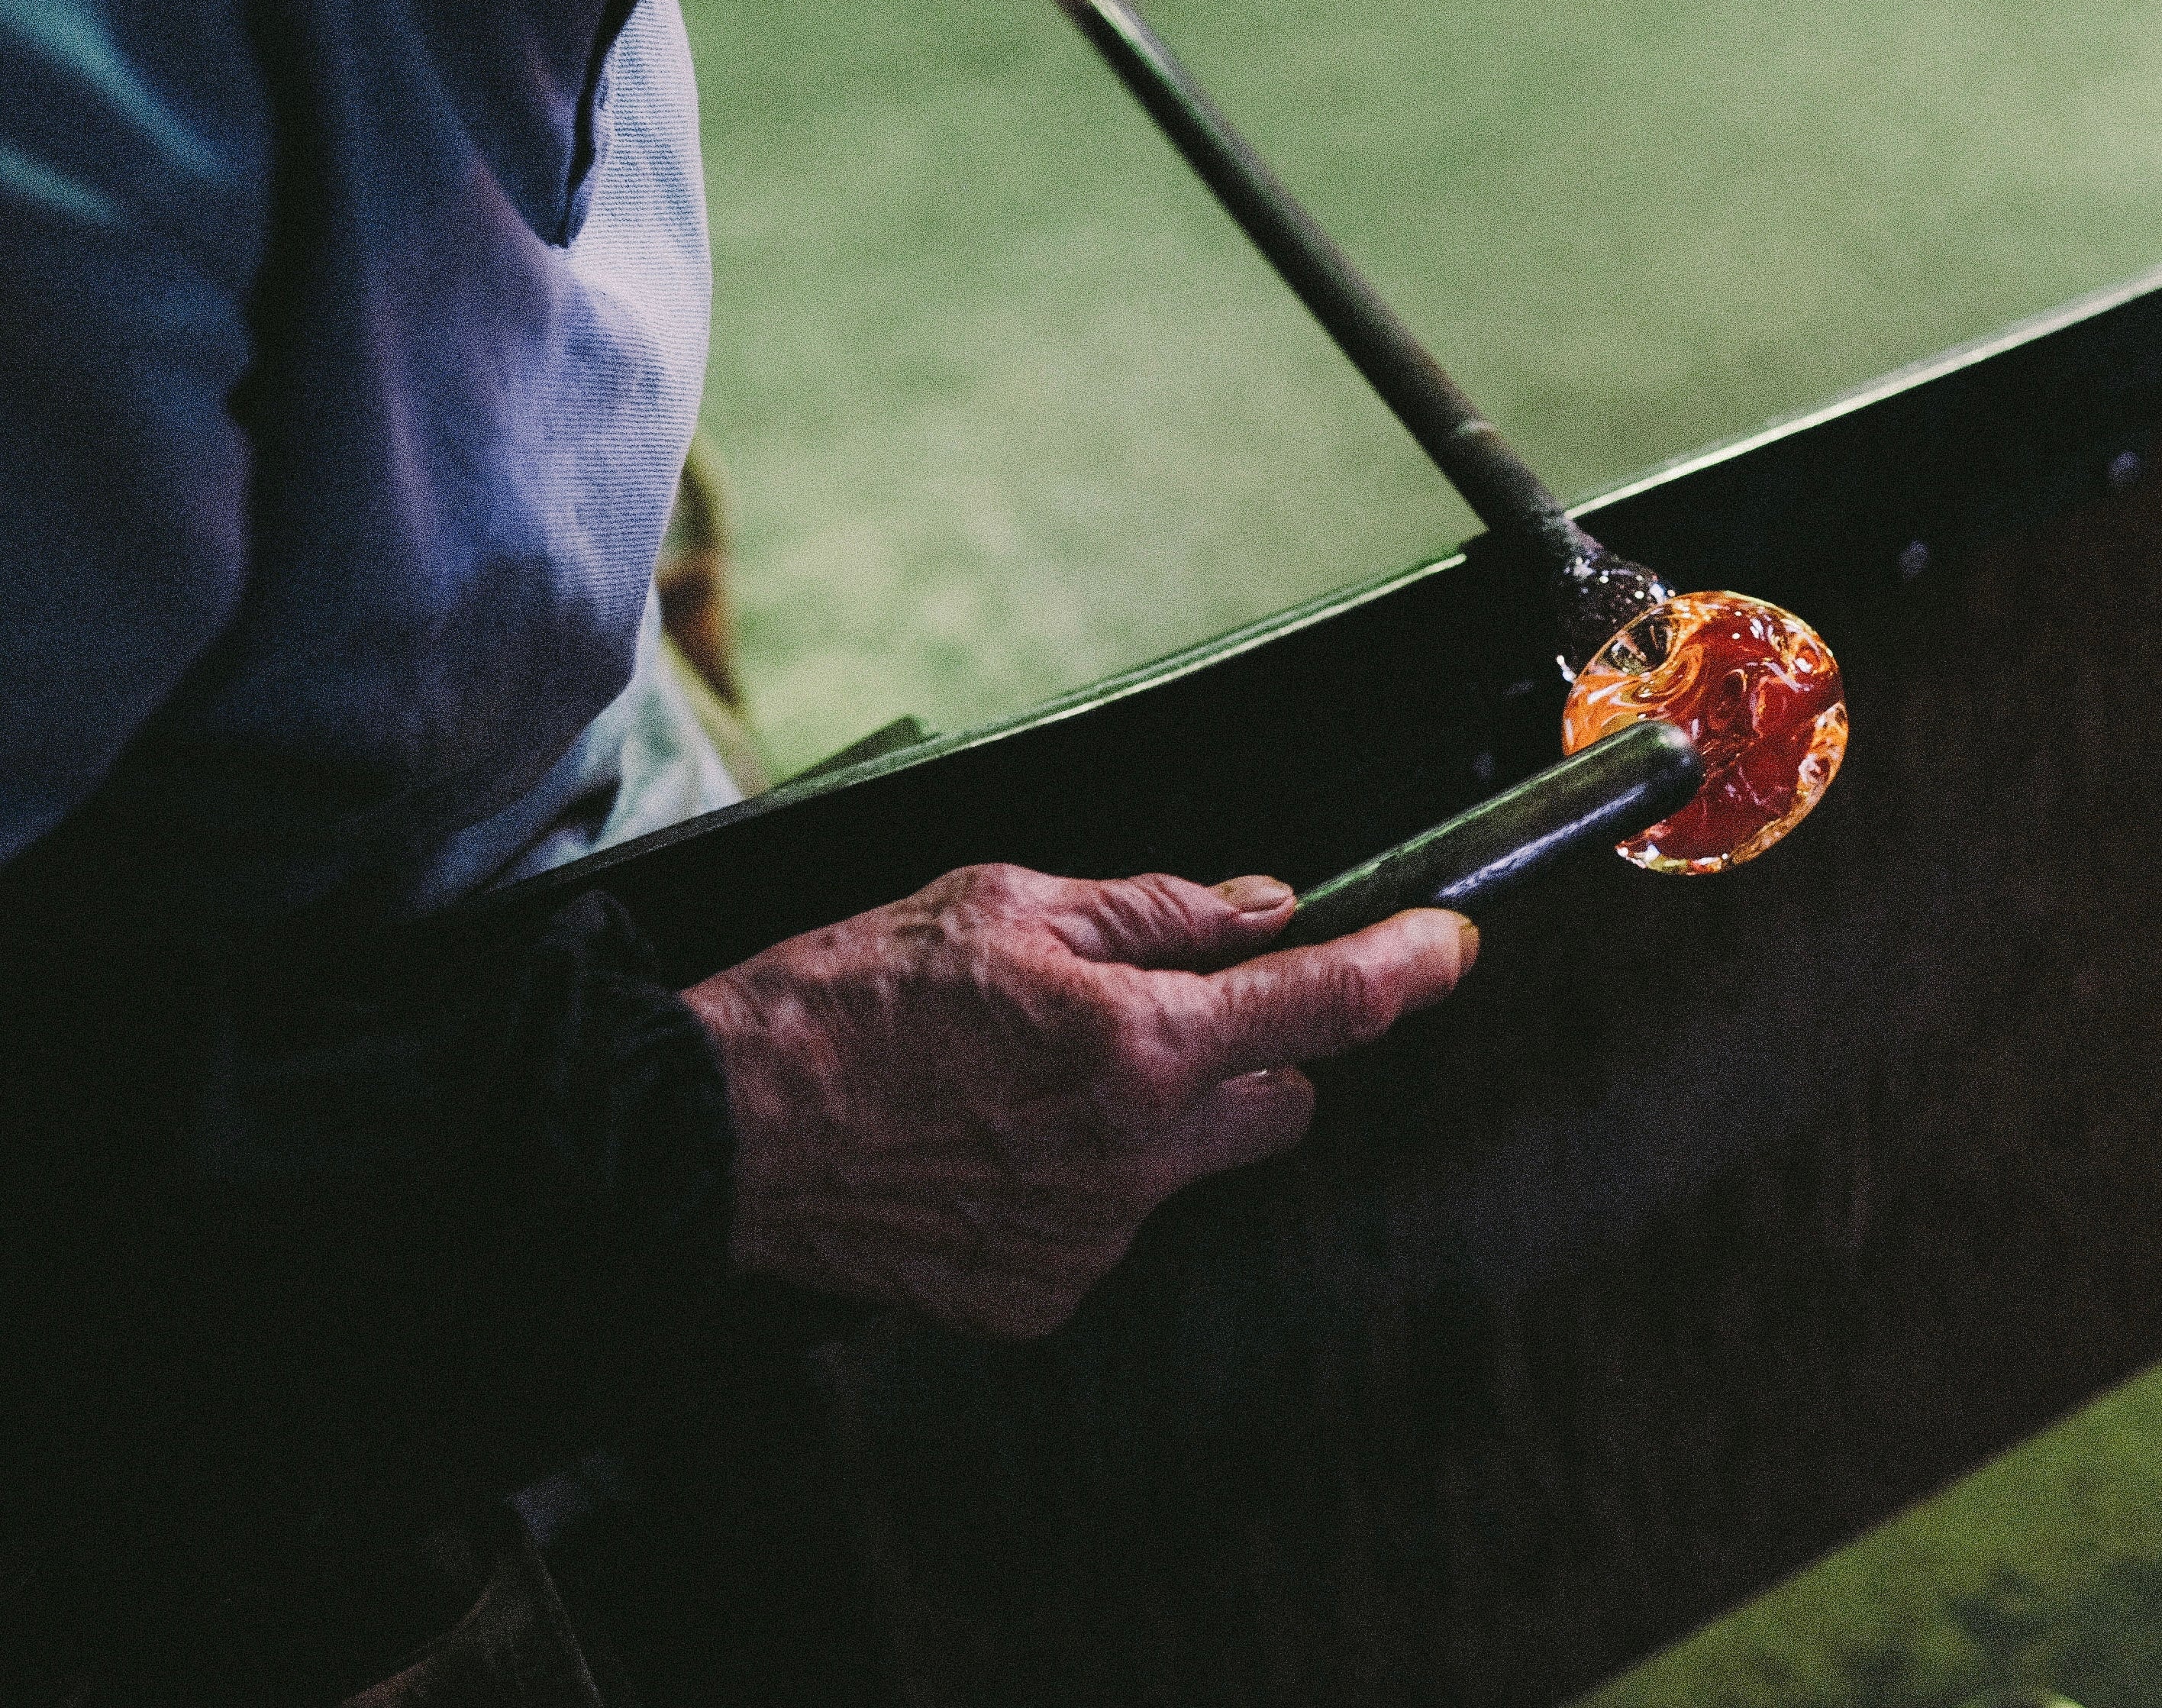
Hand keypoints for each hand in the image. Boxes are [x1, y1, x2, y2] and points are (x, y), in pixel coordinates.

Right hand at [684, 864, 1476, 1338]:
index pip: (1321, 1004)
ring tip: (1022, 1080)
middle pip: (1281, 1106)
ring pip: (1186, 1166)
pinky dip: (1078, 1182)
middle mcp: (1135, 1157)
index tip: (1448, 948)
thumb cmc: (850, 999)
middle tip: (1160, 1012)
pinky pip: (1108, 1226)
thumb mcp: (1003, 904)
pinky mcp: (1040, 1296)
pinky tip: (986, 1145)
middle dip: (1252, 1055)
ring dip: (1148, 1117)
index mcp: (1137, 1044)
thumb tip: (1262, 909)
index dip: (1404, 969)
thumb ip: (1154, 911)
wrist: (722, 1130)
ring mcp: (1091, 1241)